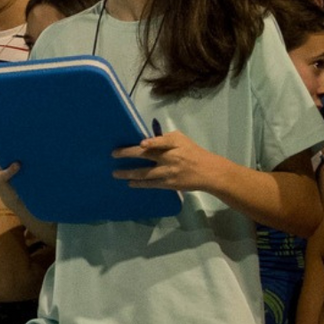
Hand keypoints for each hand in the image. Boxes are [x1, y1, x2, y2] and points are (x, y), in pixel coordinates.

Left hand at [113, 128, 229, 194]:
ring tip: (115, 173)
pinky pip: (150, 184)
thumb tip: (145, 140)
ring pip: (145, 173)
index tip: (141, 144)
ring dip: (128, 173)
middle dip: (128, 154)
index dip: (153, 142)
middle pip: (148, 155)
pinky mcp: (169, 183)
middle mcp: (171, 157)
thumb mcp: (182, 140)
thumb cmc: (192, 152)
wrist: (208, 171)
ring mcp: (169, 171)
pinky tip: (129, 182)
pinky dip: (139, 183)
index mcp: (175, 143)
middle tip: (114, 154)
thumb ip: (164, 139)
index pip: (164, 141)